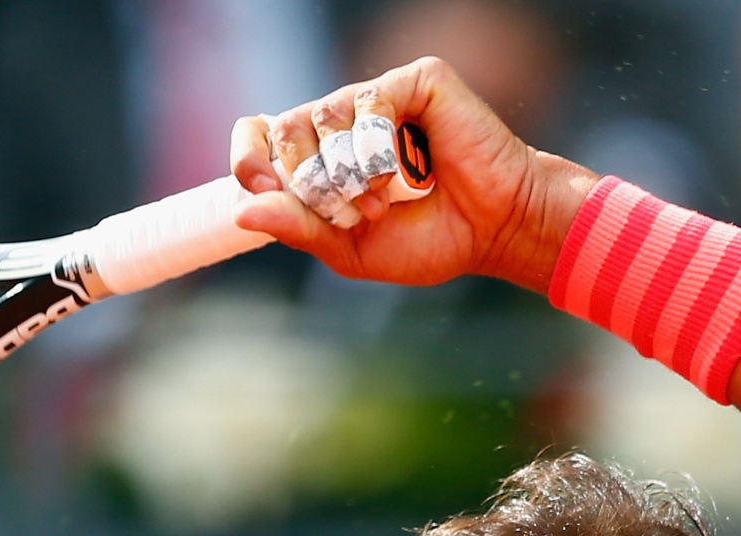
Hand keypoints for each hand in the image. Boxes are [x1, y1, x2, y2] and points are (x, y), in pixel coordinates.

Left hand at [228, 58, 594, 292]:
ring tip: (389, 197)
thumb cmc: (433, 240)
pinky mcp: (415, 81)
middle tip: (354, 211)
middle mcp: (345, 119)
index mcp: (324, 155)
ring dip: (351, 173)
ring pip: (323, 117)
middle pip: (286, 128)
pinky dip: (382, 147)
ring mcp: (378, 96)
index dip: (249, 157)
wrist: (498, 230)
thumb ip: (299, 228)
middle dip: (312, 181)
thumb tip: (242, 211)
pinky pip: (369, 103)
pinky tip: (410, 169)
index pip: (261, 134)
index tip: (261, 187)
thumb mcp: (352, 250)